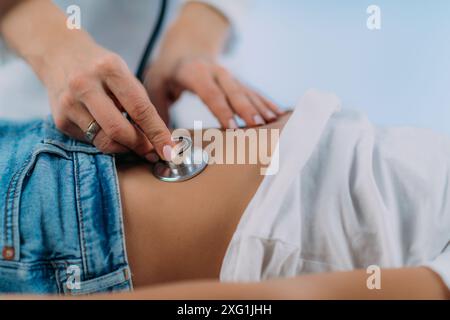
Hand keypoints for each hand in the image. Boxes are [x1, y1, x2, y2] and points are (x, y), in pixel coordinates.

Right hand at [43, 37, 173, 160]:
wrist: (59, 54)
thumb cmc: (101, 68)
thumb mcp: (124, 74)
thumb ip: (141, 104)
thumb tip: (160, 139)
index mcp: (109, 69)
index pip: (140, 109)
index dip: (157, 133)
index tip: (170, 150)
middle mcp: (85, 85)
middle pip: (119, 130)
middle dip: (140, 146)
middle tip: (152, 152)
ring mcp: (69, 103)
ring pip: (104, 141)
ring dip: (124, 147)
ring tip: (132, 141)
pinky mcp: (60, 119)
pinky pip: (91, 141)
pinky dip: (105, 140)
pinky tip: (107, 129)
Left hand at [145, 56, 282, 128]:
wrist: (184, 49)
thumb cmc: (168, 72)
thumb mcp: (155, 84)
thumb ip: (159, 108)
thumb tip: (162, 137)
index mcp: (195, 73)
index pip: (210, 93)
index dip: (222, 110)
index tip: (233, 127)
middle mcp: (215, 72)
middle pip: (233, 91)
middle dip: (246, 109)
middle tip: (258, 125)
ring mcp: (229, 75)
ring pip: (247, 91)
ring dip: (260, 106)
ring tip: (273, 121)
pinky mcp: (236, 80)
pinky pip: (253, 91)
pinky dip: (265, 102)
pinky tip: (278, 112)